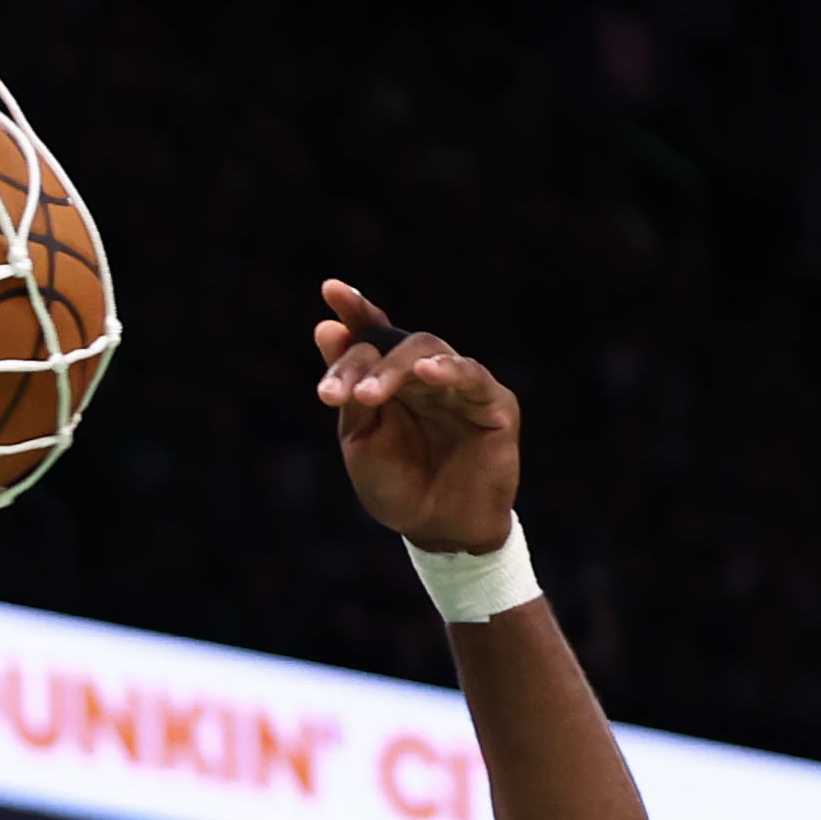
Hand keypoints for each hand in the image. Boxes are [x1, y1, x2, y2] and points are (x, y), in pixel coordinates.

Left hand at [315, 278, 522, 553]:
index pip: (373, 334)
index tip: (331, 289)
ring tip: (368, 395)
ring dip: (394, 369)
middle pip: (395, 343)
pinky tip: (427, 372)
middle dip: (362, 363)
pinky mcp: (494, 404)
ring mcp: (460, 386)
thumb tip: (326, 329)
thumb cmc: (397, 487)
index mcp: (390, 381)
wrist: (437, 530)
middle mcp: (425, 376)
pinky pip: (471, 376)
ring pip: (428, 352)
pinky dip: (449, 370)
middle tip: (336, 395)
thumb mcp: (360, 439)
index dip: (356, 309)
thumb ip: (348, 389)